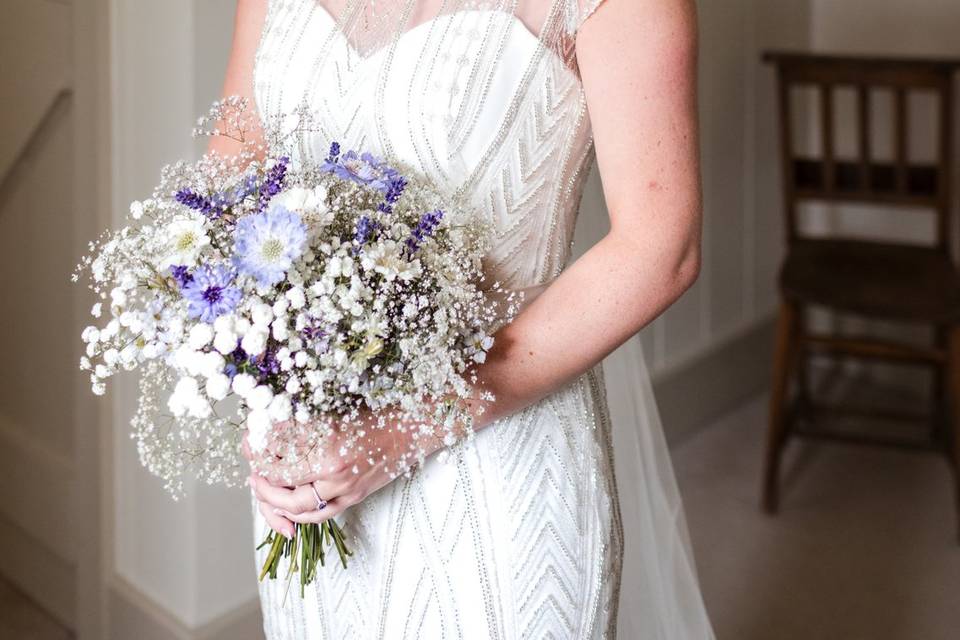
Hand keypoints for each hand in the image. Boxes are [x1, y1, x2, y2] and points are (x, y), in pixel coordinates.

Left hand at [243, 412, 444, 538]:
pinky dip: (295, 515)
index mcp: (326, 439)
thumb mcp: (336, 409)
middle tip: (252, 464)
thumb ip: (304, 422)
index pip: (277, 452)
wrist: (412, 428)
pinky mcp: (353, 497)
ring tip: (261, 487)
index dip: (257, 448)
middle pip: (279, 480)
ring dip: (271, 498)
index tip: (250, 440)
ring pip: (294, 504)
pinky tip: (284, 508)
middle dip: (259, 474)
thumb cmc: (377, 413)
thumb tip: (269, 425)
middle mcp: (332, 468)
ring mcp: (343, 487)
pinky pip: (317, 515)